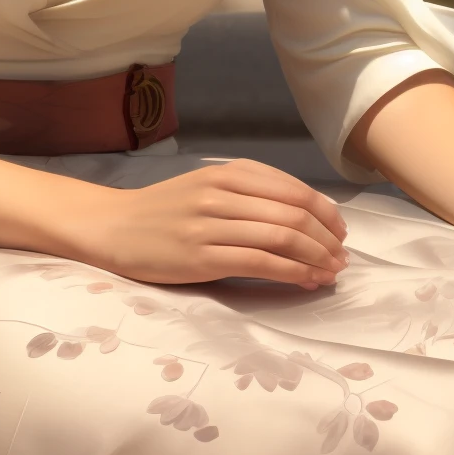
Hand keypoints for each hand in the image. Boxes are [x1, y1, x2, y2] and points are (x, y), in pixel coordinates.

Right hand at [67, 160, 348, 289]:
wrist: (112, 227)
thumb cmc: (164, 211)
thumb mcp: (206, 185)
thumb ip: (250, 193)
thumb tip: (306, 216)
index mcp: (226, 172)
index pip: (293, 189)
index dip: (326, 212)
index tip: (340, 232)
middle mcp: (220, 194)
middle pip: (293, 215)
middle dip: (327, 239)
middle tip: (341, 258)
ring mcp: (209, 225)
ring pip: (281, 238)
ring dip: (315, 258)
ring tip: (330, 272)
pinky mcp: (200, 257)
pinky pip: (259, 263)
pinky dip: (292, 273)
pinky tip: (305, 281)